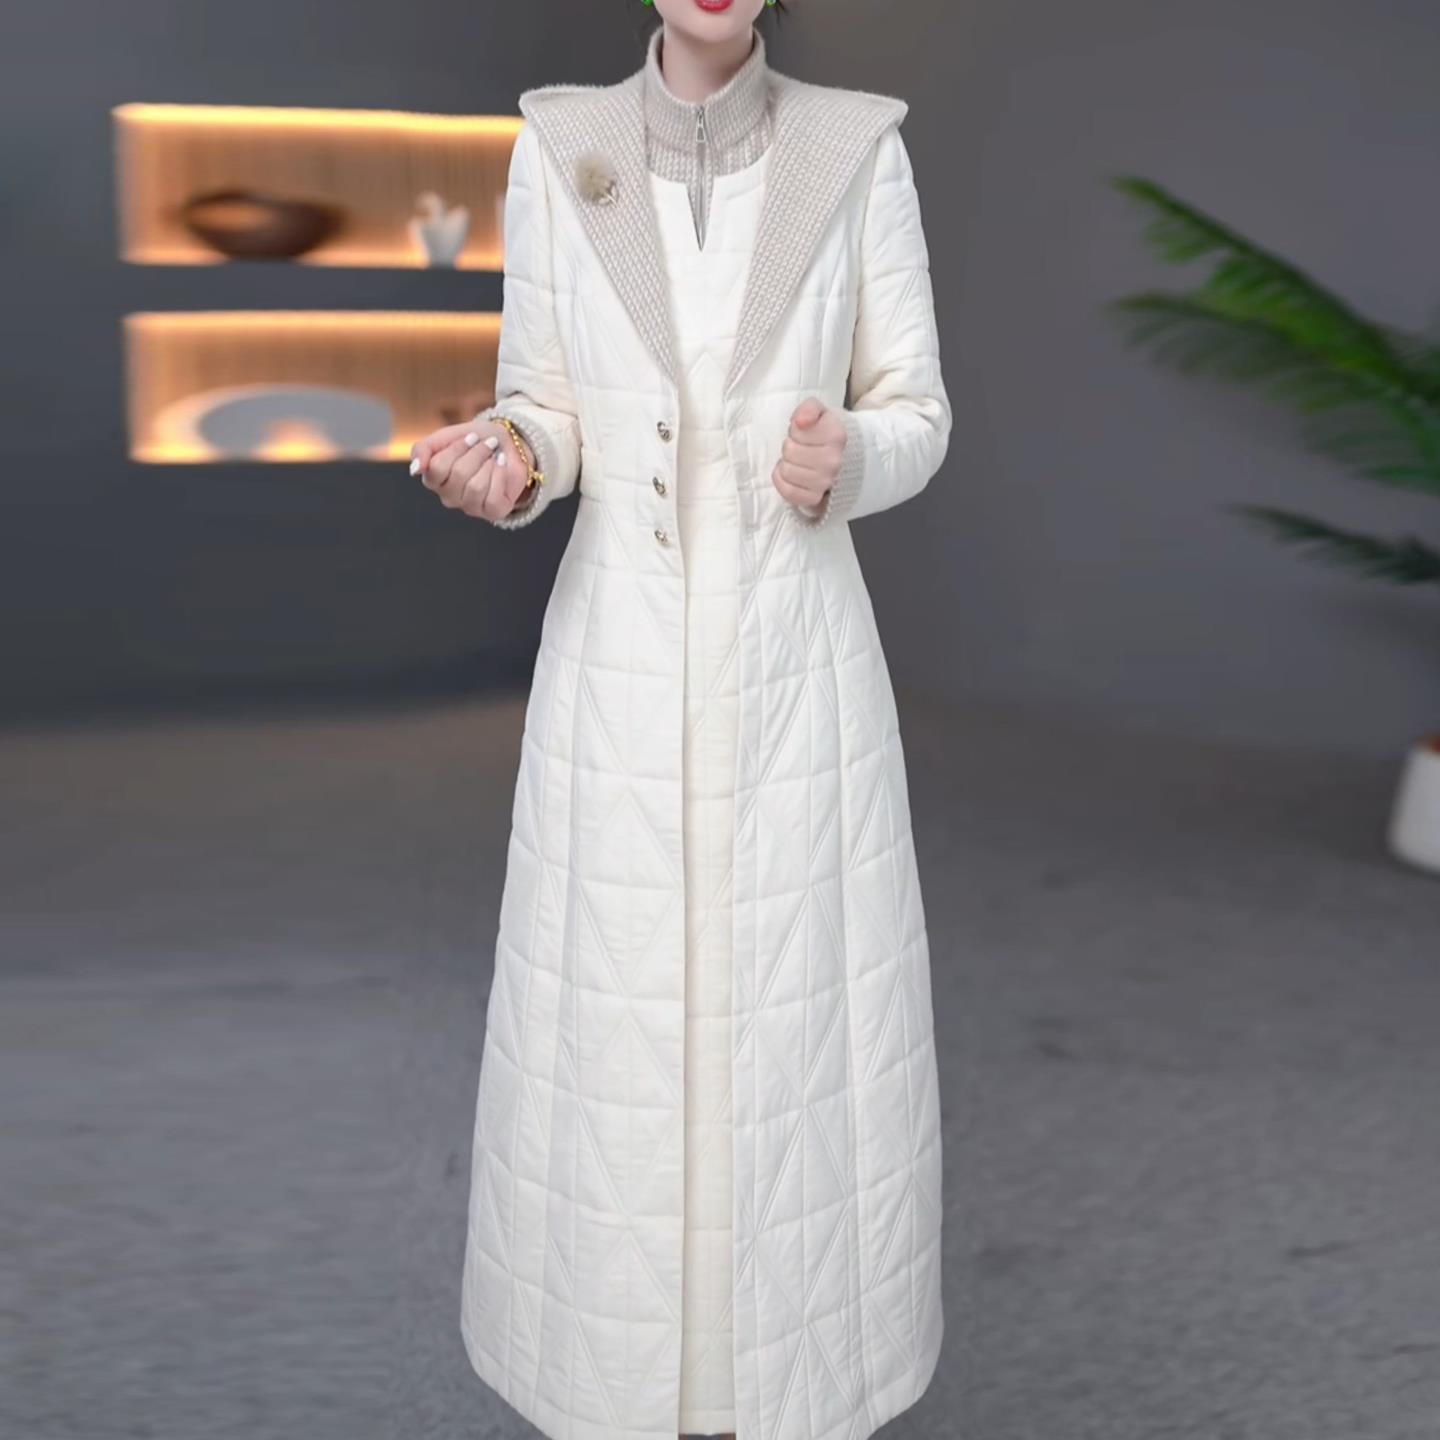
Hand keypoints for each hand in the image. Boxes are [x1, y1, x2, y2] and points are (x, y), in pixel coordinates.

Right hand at [409, 419, 534, 521]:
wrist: (505, 442)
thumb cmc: (472, 440)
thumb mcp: (444, 437)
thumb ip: (423, 449)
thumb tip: (415, 469)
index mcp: (433, 479)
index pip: (437, 468)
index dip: (457, 449)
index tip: (472, 437)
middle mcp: (449, 497)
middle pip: (459, 475)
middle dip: (477, 453)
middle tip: (488, 444)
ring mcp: (470, 507)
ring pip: (475, 487)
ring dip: (489, 464)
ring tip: (495, 456)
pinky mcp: (492, 512)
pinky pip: (492, 498)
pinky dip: (500, 476)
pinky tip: (501, 465)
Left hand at [772, 397, 845, 513]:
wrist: (841, 457)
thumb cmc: (824, 432)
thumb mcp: (819, 411)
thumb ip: (809, 408)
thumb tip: (800, 421)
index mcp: (836, 436)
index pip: (796, 431)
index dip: (794, 430)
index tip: (803, 432)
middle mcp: (833, 461)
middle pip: (789, 451)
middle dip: (789, 447)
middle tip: (799, 447)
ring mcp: (825, 482)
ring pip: (787, 471)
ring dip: (786, 464)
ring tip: (797, 460)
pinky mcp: (814, 498)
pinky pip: (787, 491)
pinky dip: (782, 482)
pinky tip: (789, 474)